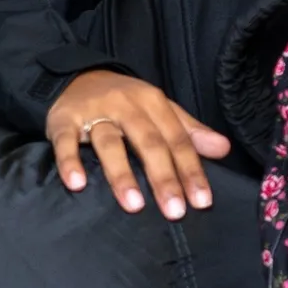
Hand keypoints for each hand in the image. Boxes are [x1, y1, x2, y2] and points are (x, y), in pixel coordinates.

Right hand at [46, 70, 231, 217]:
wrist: (77, 76)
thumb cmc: (126, 102)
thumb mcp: (160, 110)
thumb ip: (189, 131)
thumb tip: (224, 149)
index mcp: (154, 103)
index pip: (177, 139)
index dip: (191, 170)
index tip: (201, 201)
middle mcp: (126, 105)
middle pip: (148, 142)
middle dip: (163, 177)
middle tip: (174, 211)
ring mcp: (94, 112)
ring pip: (110, 143)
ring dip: (122, 174)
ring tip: (134, 205)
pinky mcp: (64, 120)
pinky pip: (66, 142)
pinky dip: (70, 162)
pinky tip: (77, 185)